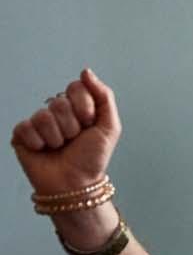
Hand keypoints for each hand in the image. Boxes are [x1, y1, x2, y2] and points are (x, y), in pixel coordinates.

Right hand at [11, 69, 120, 194]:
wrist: (76, 184)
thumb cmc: (92, 158)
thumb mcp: (109, 127)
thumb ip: (104, 96)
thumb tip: (85, 71)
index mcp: (77, 107)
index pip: (76, 87)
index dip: (84, 107)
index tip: (89, 123)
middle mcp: (56, 112)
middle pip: (59, 102)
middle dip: (72, 125)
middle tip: (74, 140)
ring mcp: (38, 123)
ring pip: (44, 116)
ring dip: (57, 137)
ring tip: (61, 147)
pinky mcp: (22, 135)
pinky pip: (26, 127)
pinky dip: (39, 143)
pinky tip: (44, 150)